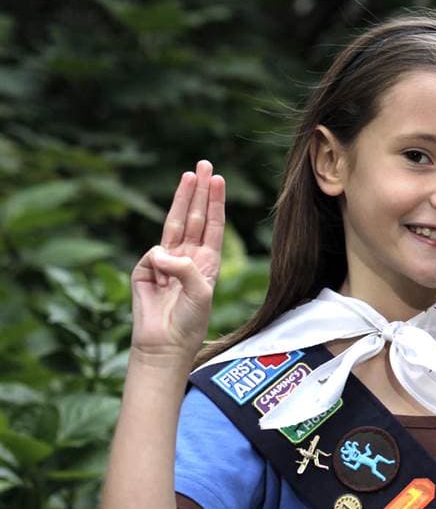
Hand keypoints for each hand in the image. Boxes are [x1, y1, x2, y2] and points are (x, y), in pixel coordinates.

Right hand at [130, 160, 225, 359]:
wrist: (165, 343)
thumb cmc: (190, 321)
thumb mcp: (201, 292)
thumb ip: (186, 268)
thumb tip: (161, 251)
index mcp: (207, 261)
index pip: (212, 224)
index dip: (214, 201)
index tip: (218, 179)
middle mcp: (188, 256)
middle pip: (194, 216)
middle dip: (199, 191)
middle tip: (204, 165)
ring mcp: (165, 261)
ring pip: (175, 223)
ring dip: (182, 198)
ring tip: (189, 175)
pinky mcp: (145, 270)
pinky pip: (153, 256)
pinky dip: (158, 262)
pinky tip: (161, 279)